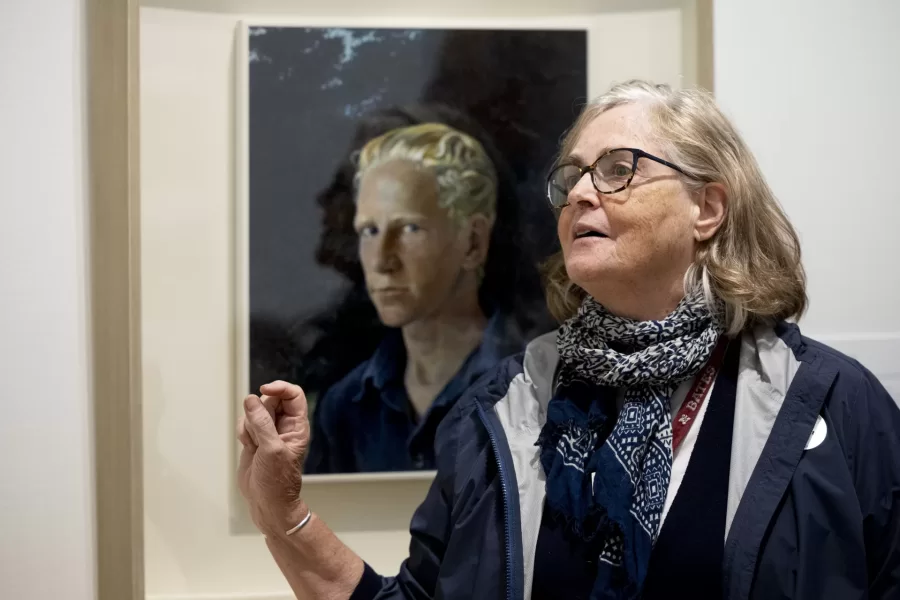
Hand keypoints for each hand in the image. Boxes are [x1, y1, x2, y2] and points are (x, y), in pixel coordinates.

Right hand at [237, 380, 310, 536]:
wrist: (266, 502)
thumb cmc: (277, 480)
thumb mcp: (271, 450)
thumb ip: (262, 423)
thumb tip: (251, 399)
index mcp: (297, 426)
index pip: (293, 394)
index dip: (279, 388)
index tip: (264, 390)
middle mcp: (284, 425)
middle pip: (270, 400)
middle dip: (259, 412)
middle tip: (259, 434)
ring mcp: (269, 431)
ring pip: (254, 411)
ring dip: (249, 425)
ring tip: (254, 444)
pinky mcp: (255, 438)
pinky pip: (245, 423)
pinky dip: (243, 432)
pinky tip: (248, 447)